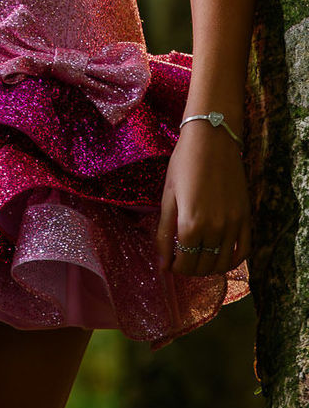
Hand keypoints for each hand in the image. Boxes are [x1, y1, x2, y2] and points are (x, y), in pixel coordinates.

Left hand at [155, 117, 250, 278]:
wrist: (212, 139)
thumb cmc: (183, 163)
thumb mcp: (168, 195)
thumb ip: (164, 231)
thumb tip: (162, 263)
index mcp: (191, 223)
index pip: (184, 262)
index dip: (175, 267)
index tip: (170, 263)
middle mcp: (214, 228)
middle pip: (203, 265)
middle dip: (190, 268)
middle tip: (182, 260)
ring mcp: (233, 224)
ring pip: (223, 262)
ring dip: (209, 267)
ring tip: (199, 259)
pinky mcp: (246, 218)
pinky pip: (244, 251)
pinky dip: (234, 261)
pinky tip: (222, 258)